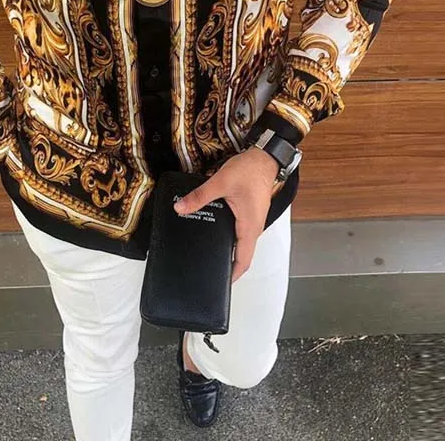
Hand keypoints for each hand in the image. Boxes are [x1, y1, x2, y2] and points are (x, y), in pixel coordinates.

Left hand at [173, 147, 280, 282]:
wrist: (264, 158)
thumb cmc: (249, 170)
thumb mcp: (220, 183)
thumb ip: (199, 196)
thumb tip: (181, 208)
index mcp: (249, 227)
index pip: (243, 261)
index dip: (233, 276)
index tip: (220, 286)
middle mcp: (253, 227)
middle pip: (242, 256)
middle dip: (229, 267)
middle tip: (210, 273)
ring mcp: (252, 220)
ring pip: (242, 244)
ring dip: (230, 252)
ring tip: (211, 257)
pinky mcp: (249, 213)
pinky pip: (241, 232)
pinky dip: (231, 239)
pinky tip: (217, 233)